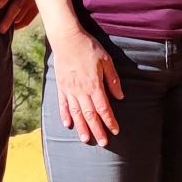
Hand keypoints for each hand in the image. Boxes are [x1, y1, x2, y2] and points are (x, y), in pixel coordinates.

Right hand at [50, 29, 122, 146]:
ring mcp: (69, 90)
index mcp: (94, 85)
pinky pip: (63, 105)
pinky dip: (66, 116)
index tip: (116, 131)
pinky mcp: (61, 86)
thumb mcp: (106, 61)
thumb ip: (113, 80)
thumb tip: (120, 97)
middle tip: (104, 143)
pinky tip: (68, 125)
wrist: (67, 39)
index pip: (104, 108)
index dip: (110, 121)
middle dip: (98, 130)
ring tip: (87, 139)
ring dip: (82, 128)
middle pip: (90, 115)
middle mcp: (81, 91)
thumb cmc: (89, 48)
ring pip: (76, 113)